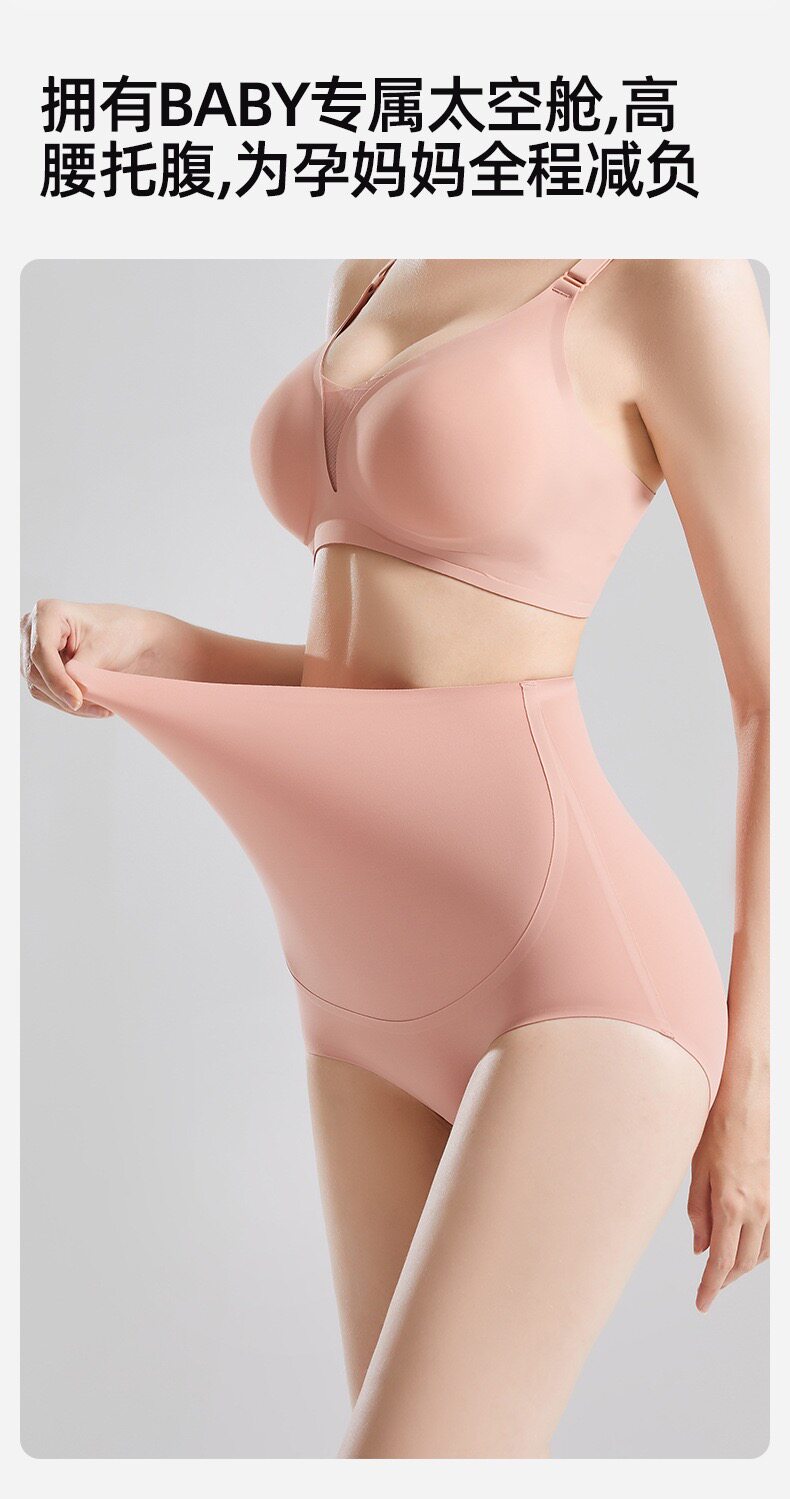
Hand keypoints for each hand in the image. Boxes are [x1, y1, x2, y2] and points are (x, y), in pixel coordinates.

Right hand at [20, 599, 164, 716]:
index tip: (77, 701)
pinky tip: (91, 704)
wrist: (129, 635)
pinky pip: (45, 692)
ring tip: (99, 707)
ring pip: (38, 687)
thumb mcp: (102, 649)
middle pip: (36, 672)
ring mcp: (31, 649)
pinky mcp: (38, 667)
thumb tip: (69, 696)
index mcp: (48, 612)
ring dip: (67, 702)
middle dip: (64, 695)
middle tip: (97, 708)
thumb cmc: (119, 631)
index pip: (41, 652)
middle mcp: (32, 629)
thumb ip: (81, 672)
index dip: (57, 680)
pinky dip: (67, 702)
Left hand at [687, 1062, 768, 1311]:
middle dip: (726, 1279)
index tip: (701, 1304)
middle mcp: (758, 1209)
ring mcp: (775, 1203)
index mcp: (731, 1205)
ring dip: (745, 1265)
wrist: (752, 1100)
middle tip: (709, 1287)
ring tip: (725, 1268)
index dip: (710, 1288)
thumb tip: (700, 1248)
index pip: (721, 1262)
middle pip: (745, 1263)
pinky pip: (775, 1236)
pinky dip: (761, 1248)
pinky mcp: (783, 1194)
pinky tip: (748, 1246)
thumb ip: (698, 1213)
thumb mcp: (698, 1170)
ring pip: (764, 1252)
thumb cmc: (719, 1128)